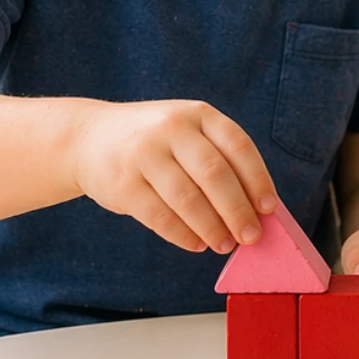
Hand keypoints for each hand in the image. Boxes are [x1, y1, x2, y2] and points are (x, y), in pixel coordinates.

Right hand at [72, 98, 276, 253]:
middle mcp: (172, 129)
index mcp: (198, 114)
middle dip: (238, 210)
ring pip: (188, 199)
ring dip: (212, 228)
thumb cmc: (156, 142)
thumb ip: (219, 159)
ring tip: (224, 244)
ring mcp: (144, 155)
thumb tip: (255, 207)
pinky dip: (183, 235)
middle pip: (215, 174)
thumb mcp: (187, 132)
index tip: (269, 208)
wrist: (88, 138)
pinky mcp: (123, 184)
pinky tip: (197, 244)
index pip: (238, 146)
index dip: (258, 179)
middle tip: (251, 235)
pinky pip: (160, 217)